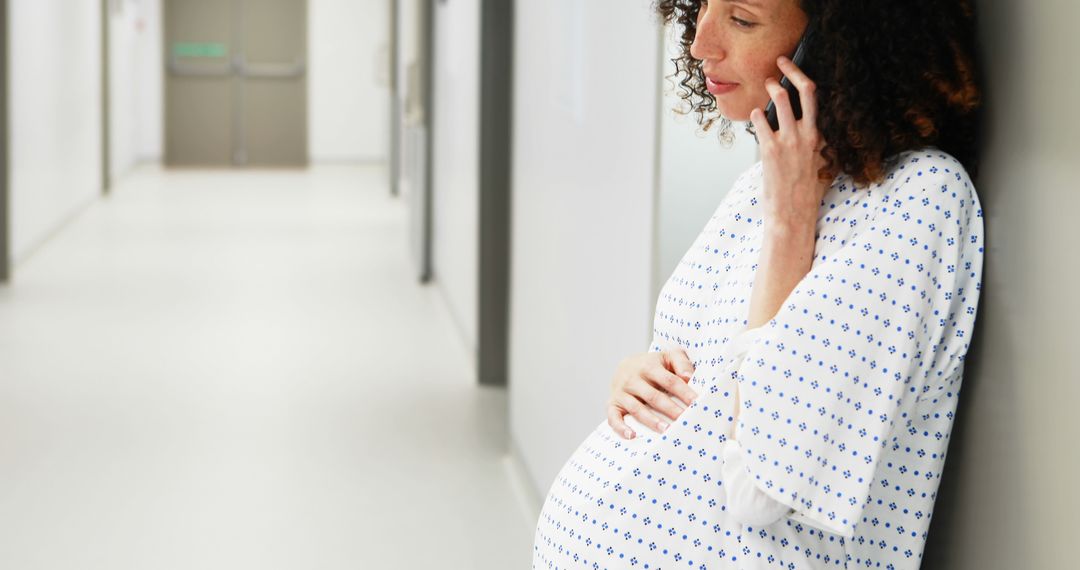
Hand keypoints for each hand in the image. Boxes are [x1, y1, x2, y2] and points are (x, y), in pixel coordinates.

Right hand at [606, 349, 697, 438]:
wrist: (625, 366)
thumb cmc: (653, 365)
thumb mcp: (667, 357)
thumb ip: (681, 362)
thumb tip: (689, 377)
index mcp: (648, 365)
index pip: (668, 380)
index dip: (683, 392)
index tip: (696, 402)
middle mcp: (632, 379)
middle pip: (653, 396)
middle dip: (670, 409)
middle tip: (684, 419)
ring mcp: (621, 392)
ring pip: (636, 408)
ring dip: (651, 420)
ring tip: (666, 430)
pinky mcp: (612, 404)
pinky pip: (613, 417)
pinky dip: (621, 427)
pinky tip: (632, 436)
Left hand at [748, 55, 829, 230]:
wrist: (793, 214)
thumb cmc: (808, 193)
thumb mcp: (825, 167)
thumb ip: (824, 148)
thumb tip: (822, 138)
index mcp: (822, 137)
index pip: (817, 99)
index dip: (804, 79)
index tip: (796, 70)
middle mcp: (808, 135)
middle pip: (805, 90)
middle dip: (792, 70)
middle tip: (781, 61)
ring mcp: (789, 141)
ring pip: (781, 100)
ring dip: (771, 88)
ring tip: (766, 85)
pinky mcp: (770, 150)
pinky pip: (760, 121)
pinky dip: (756, 115)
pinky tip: (755, 116)